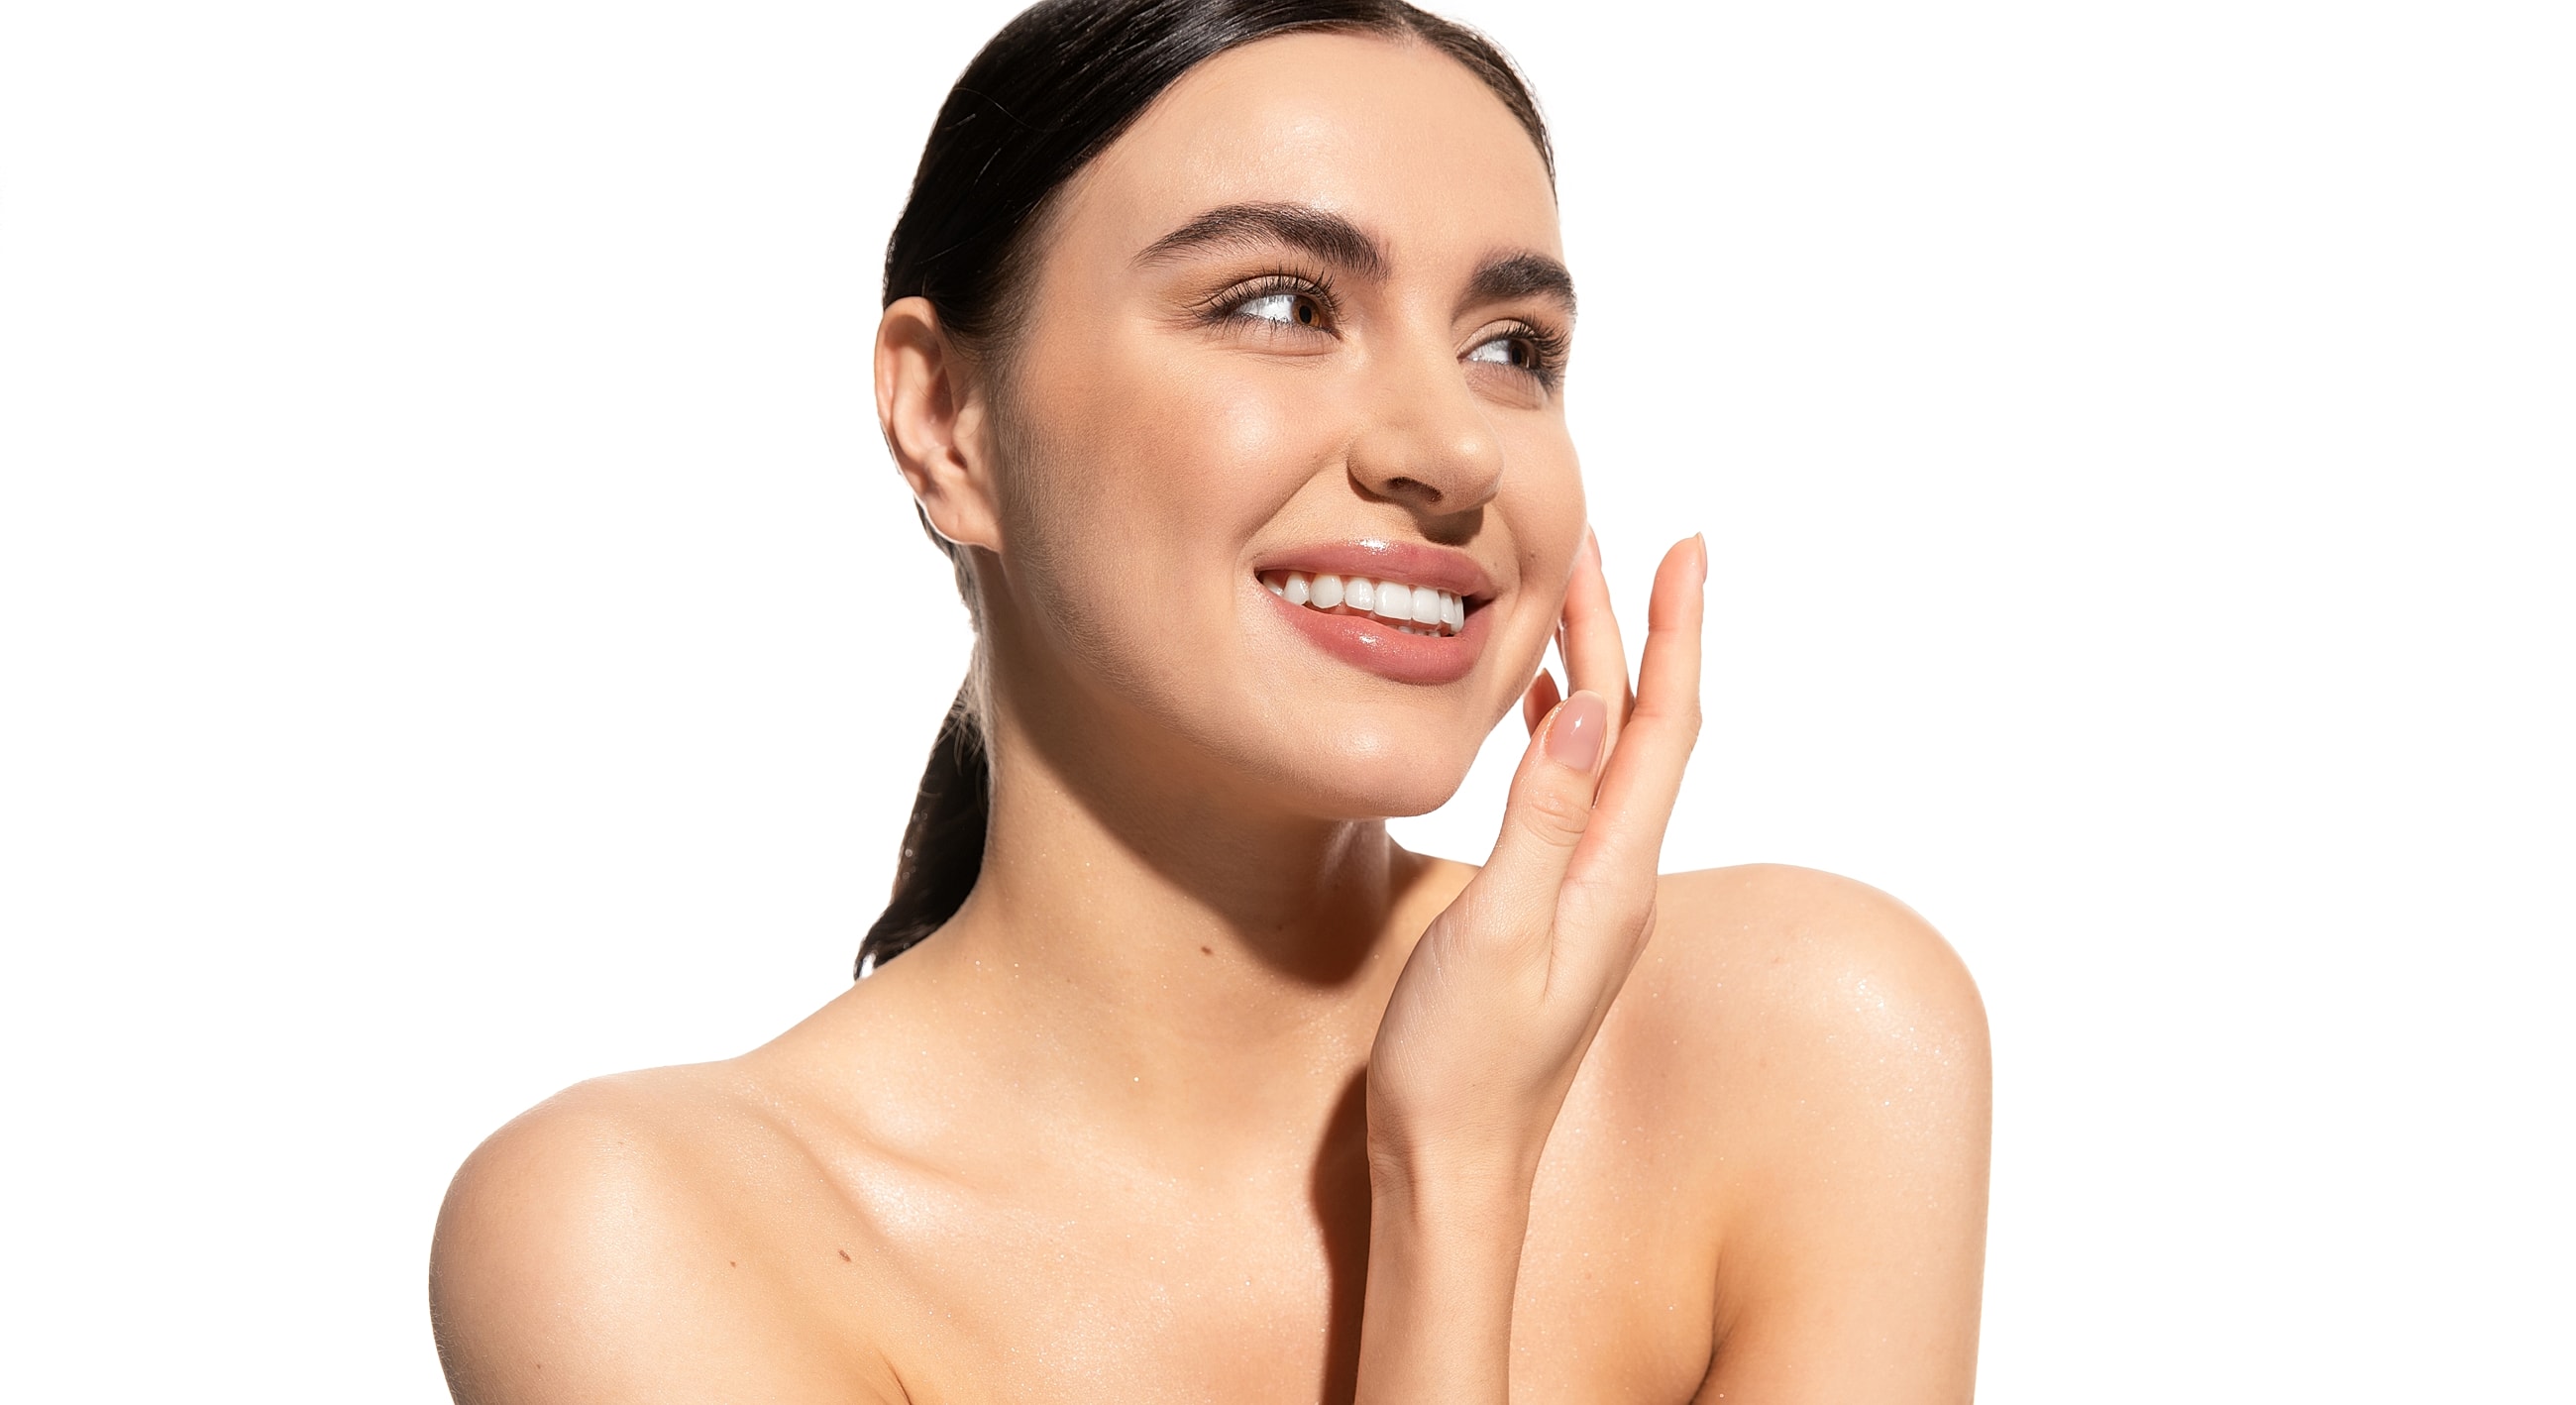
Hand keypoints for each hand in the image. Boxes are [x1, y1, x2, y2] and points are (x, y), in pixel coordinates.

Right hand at [1366, 530, 1706, 1192]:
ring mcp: (1588, 900)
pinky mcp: (1553, 916)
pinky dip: (1564, 733)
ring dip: (1597, 673)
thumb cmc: (1461, 1070)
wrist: (1452, 1173)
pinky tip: (1544, 715)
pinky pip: (1574, 796)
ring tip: (1569, 600)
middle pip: (1642, 730)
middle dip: (1629, 628)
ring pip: (1609, 759)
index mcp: (1614, 876)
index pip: (1665, 728)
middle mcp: (1618, 881)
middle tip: (1603, 540)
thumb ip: (1543, 818)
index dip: (1675, 632)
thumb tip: (1598, 710)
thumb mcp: (1495, 934)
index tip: (1685, 548)